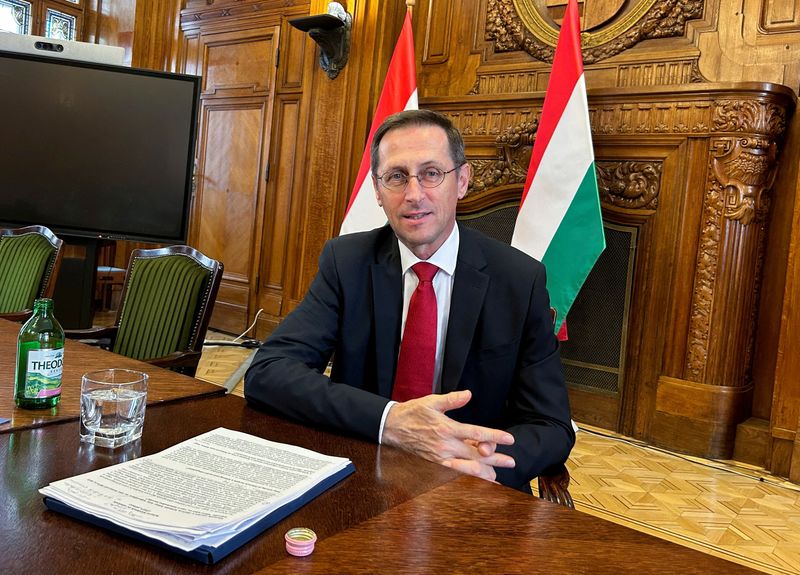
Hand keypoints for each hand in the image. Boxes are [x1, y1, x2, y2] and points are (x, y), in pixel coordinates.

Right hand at [382, 390, 515, 481]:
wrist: (392, 427)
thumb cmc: (413, 412)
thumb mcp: (432, 401)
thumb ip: (452, 399)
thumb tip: (468, 394)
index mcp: (447, 428)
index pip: (476, 433)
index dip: (494, 436)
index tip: (509, 439)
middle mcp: (445, 445)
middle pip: (475, 454)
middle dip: (495, 458)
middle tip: (511, 461)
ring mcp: (440, 456)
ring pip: (466, 467)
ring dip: (483, 471)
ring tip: (498, 475)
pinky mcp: (435, 462)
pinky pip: (454, 471)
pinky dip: (467, 475)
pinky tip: (476, 478)